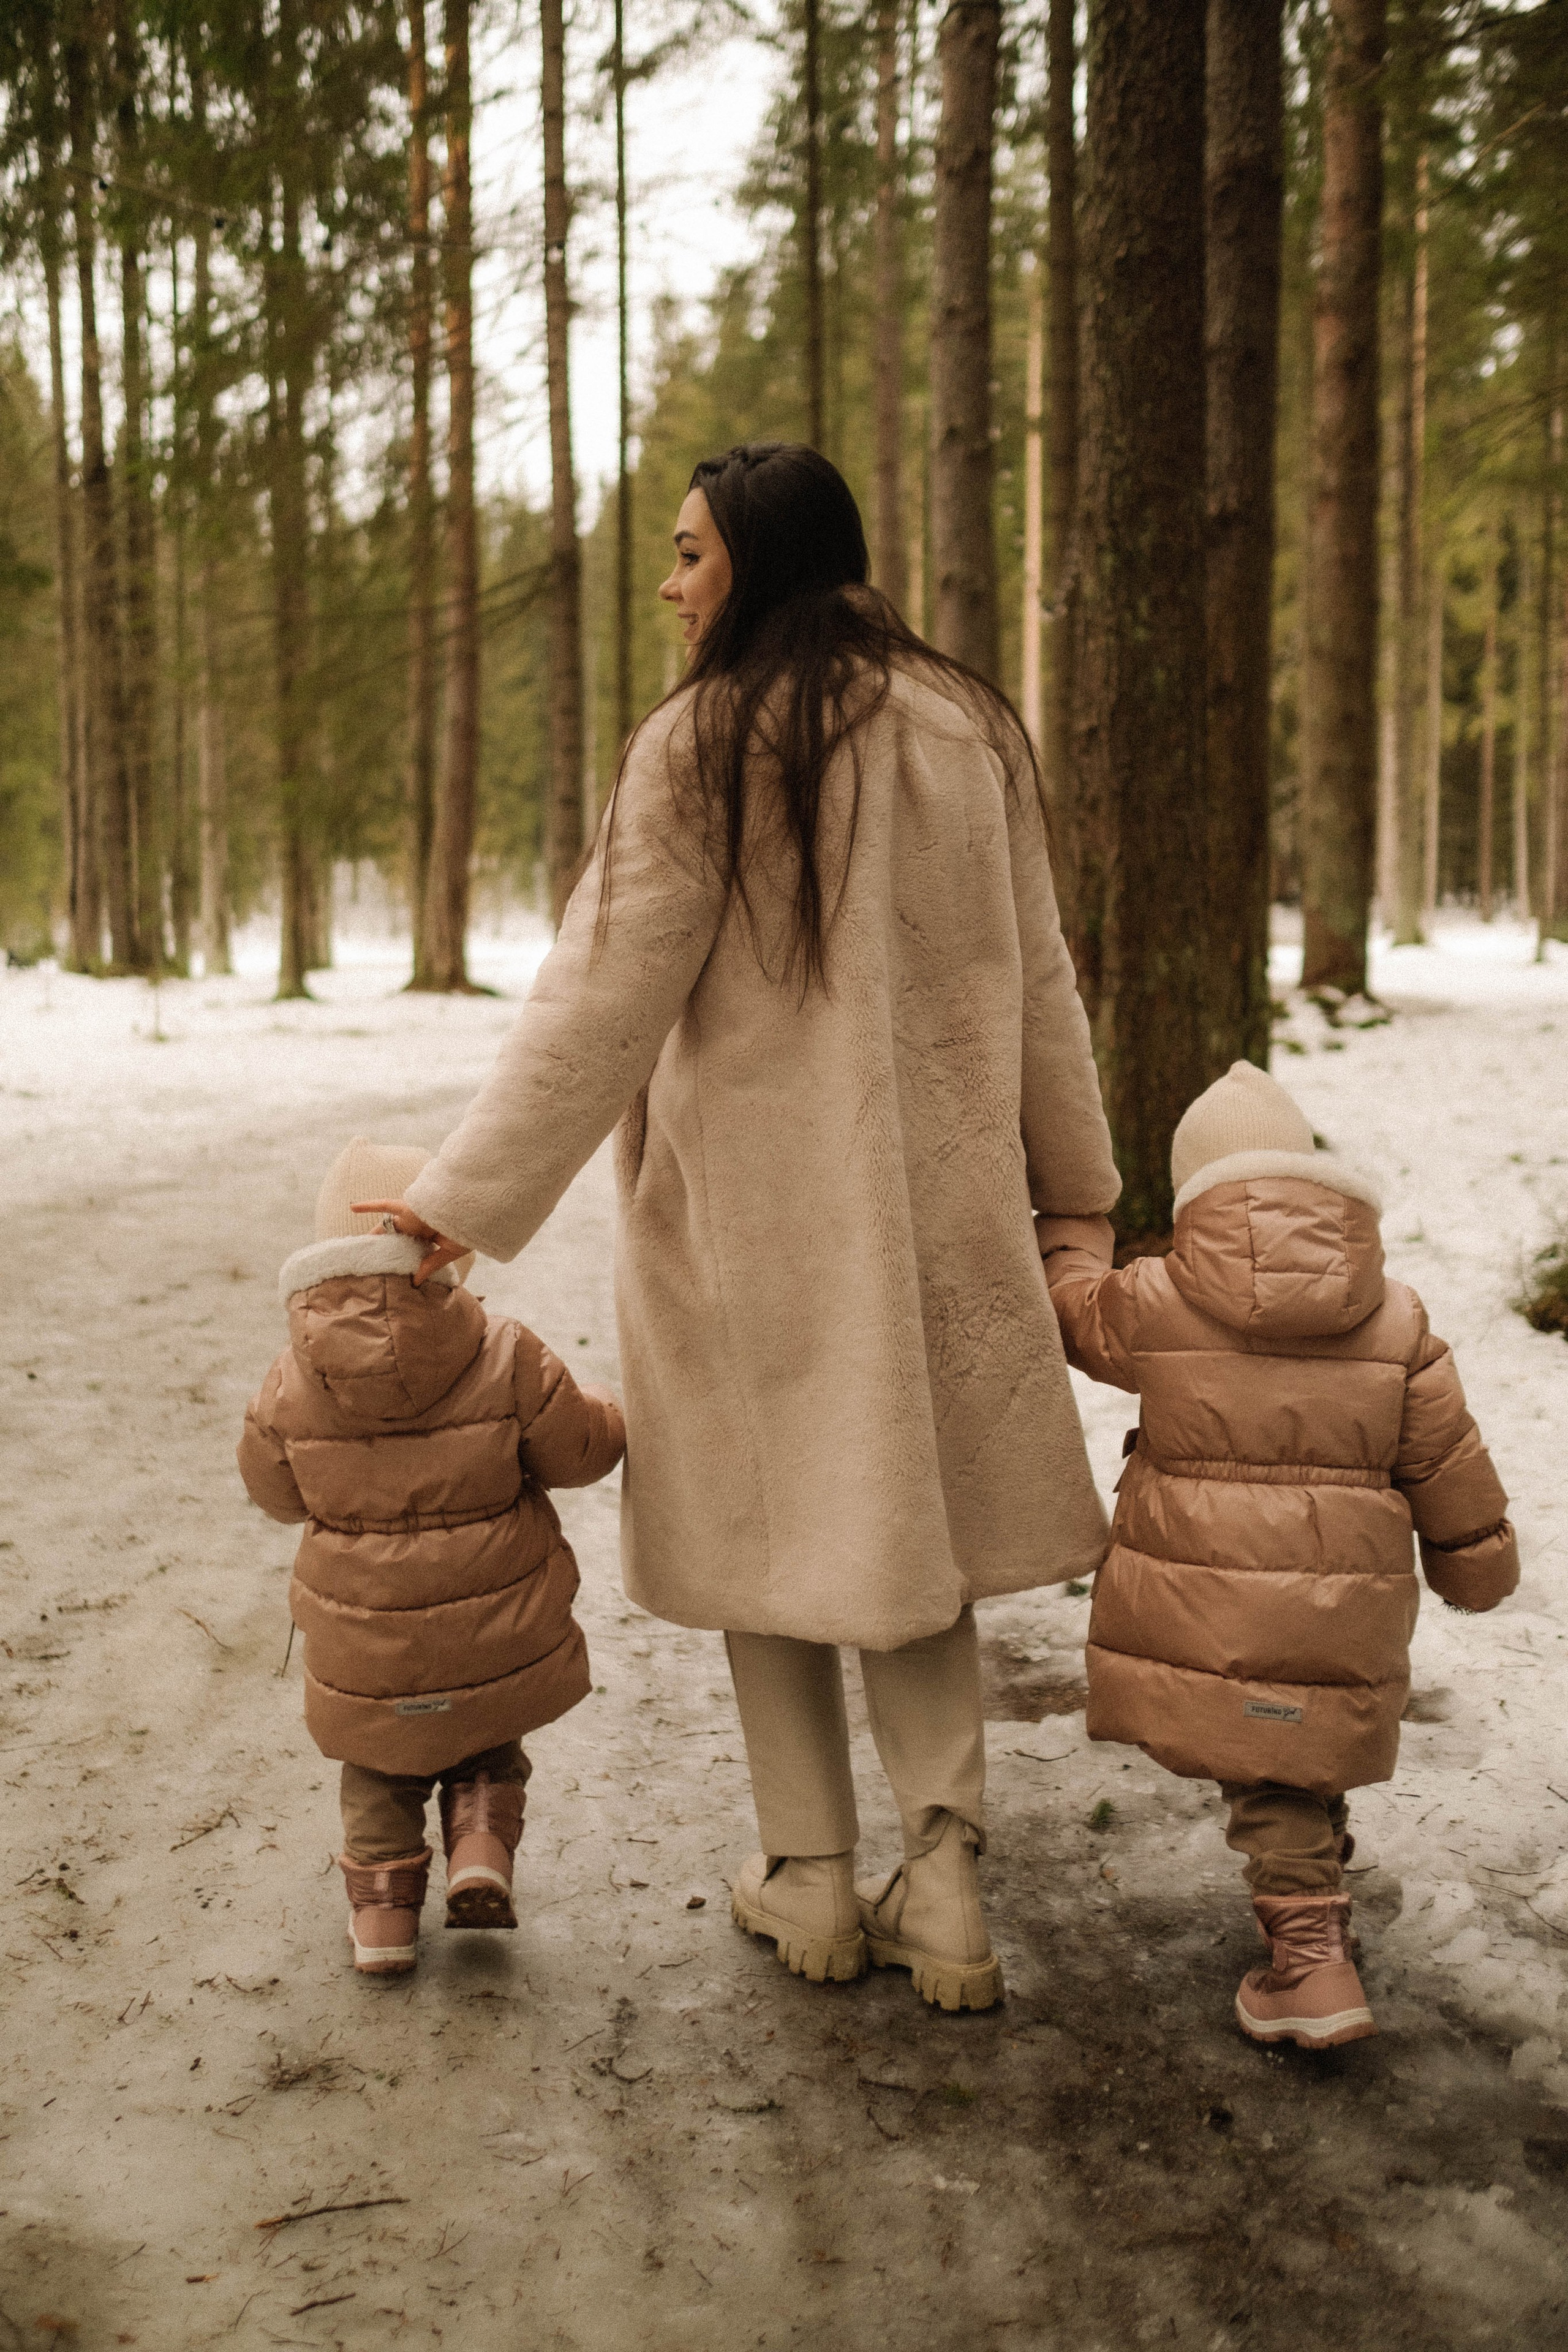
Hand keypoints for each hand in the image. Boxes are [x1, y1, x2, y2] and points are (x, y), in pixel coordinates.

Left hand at [351, 1198, 469, 1286]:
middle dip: (383, 1248)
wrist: (473, 1210)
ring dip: (373, 1235)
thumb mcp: (450, 1252)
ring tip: (356, 1245)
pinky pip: (385, 1205)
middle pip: (395, 1239)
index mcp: (429, 1236)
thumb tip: (415, 1282)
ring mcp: (411, 1218)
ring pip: (386, 1226)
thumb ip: (431, 1264)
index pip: (410, 1249)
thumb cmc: (467, 1230)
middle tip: (369, 1260)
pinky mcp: (407, 1208)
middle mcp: (418, 1227)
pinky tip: (352, 1207)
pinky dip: (370, 1205)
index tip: (390, 1270)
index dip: (401, 1258)